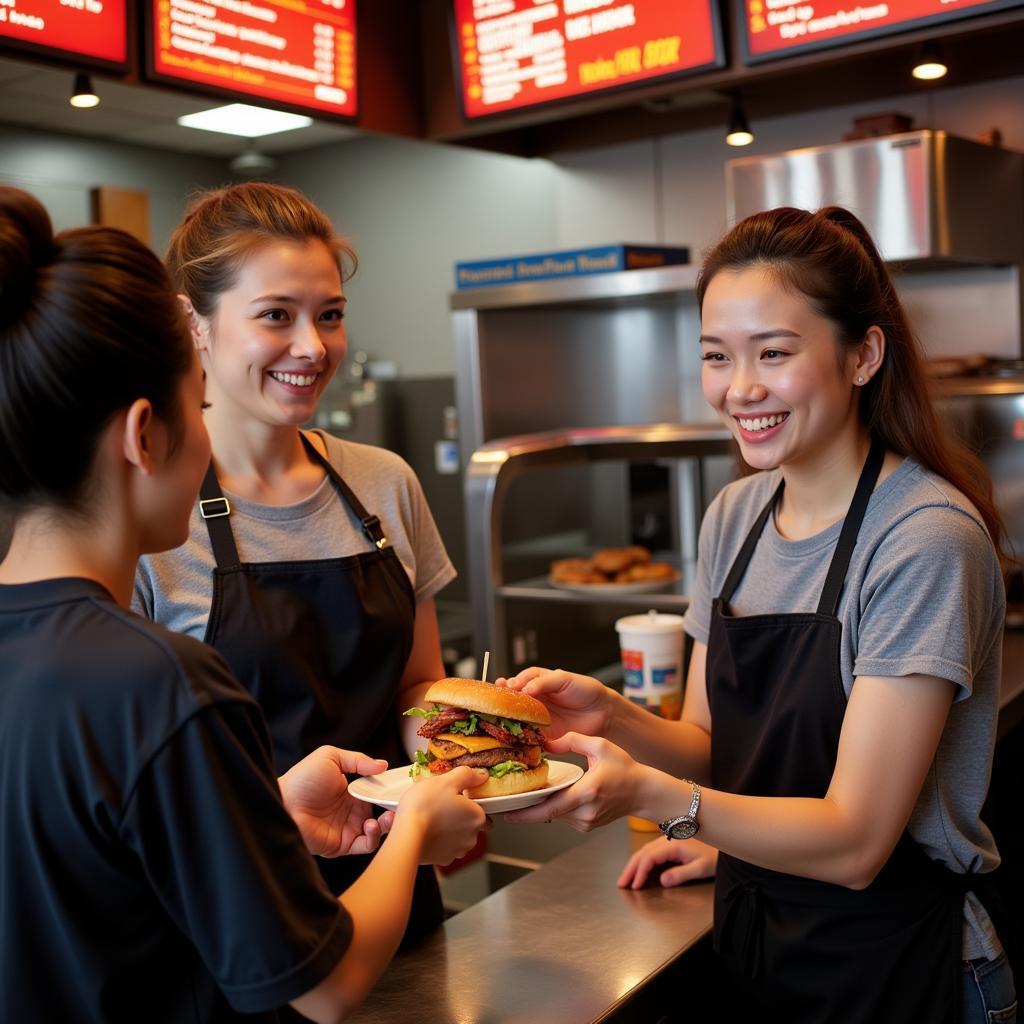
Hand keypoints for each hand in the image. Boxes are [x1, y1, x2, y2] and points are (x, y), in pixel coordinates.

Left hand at [278, 746, 392, 858]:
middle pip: (380, 812)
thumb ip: (358, 760)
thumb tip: (382, 765)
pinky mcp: (342, 845)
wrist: (284, 804)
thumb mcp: (331, 758)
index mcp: (350, 791)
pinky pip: (365, 845)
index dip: (388, 792)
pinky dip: (374, 838)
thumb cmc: (303, 779)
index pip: (376, 793)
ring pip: (377, 831)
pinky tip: (371, 825)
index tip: (399, 789)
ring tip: (385, 817)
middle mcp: (350, 811)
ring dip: (386, 825)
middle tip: (399, 806)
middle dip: (392, 810)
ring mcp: (347, 828)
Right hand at [394, 766, 489, 865]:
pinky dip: (439, 841)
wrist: (406, 835)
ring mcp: (458, 850)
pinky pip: (445, 848)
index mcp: (477, 816)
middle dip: (460, 817)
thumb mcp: (446, 780)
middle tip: (443, 806)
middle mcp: (472, 836)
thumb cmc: (424, 807)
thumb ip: (467, 775)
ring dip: (450, 830)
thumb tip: (481, 775)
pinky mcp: (443, 859)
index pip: (482, 809)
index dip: (469, 802)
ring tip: (433, 818)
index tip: (456, 798)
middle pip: (471, 824)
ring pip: (459, 837)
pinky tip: (428, 831)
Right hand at [496, 667, 613, 739]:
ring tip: (500, 718)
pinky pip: (529, 736)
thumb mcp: (564, 678)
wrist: (603, 712)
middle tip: (497, 701)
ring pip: (518, 719)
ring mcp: (539, 718)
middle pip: (513, 701)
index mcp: (539, 683)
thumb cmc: (585, 690)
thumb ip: (543, 681)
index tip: (504, 686)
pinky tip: (514, 735)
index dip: (509, 684)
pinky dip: (521, 737)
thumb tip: (524, 688)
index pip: (518, 682)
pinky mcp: (545, 734)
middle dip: (503, 701)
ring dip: (508, 720)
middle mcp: (536, 701)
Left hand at [503, 732, 646, 830]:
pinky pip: (565, 817)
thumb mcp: (600, 745)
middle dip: (526, 809)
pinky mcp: (587, 825)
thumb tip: (547, 743)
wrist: (644, 792)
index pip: (549, 809)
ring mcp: (586, 822)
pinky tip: (551, 797)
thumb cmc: (625, 768)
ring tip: (527, 795)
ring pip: (555, 816)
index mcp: (586, 792)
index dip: (526, 813)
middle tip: (506, 803)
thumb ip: (572, 741)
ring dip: (542, 807)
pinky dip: (556, 808)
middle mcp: (585, 812)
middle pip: (547, 814)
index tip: (507, 812)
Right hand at [617, 836, 717, 889]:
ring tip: (626, 878)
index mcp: (673, 844)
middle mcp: (668, 839)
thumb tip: (662, 881)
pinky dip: (643, 860)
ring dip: (635, 863)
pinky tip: (641, 869)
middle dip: (630, 868)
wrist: (725, 839)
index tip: (634, 886)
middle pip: (643, 852)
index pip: (649, 857)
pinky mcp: (671, 842)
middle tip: (620, 883)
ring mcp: (669, 839)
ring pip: (646, 850)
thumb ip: (681, 874)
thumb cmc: (716, 855)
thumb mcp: (701, 868)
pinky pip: (652, 850)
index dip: (640, 872)